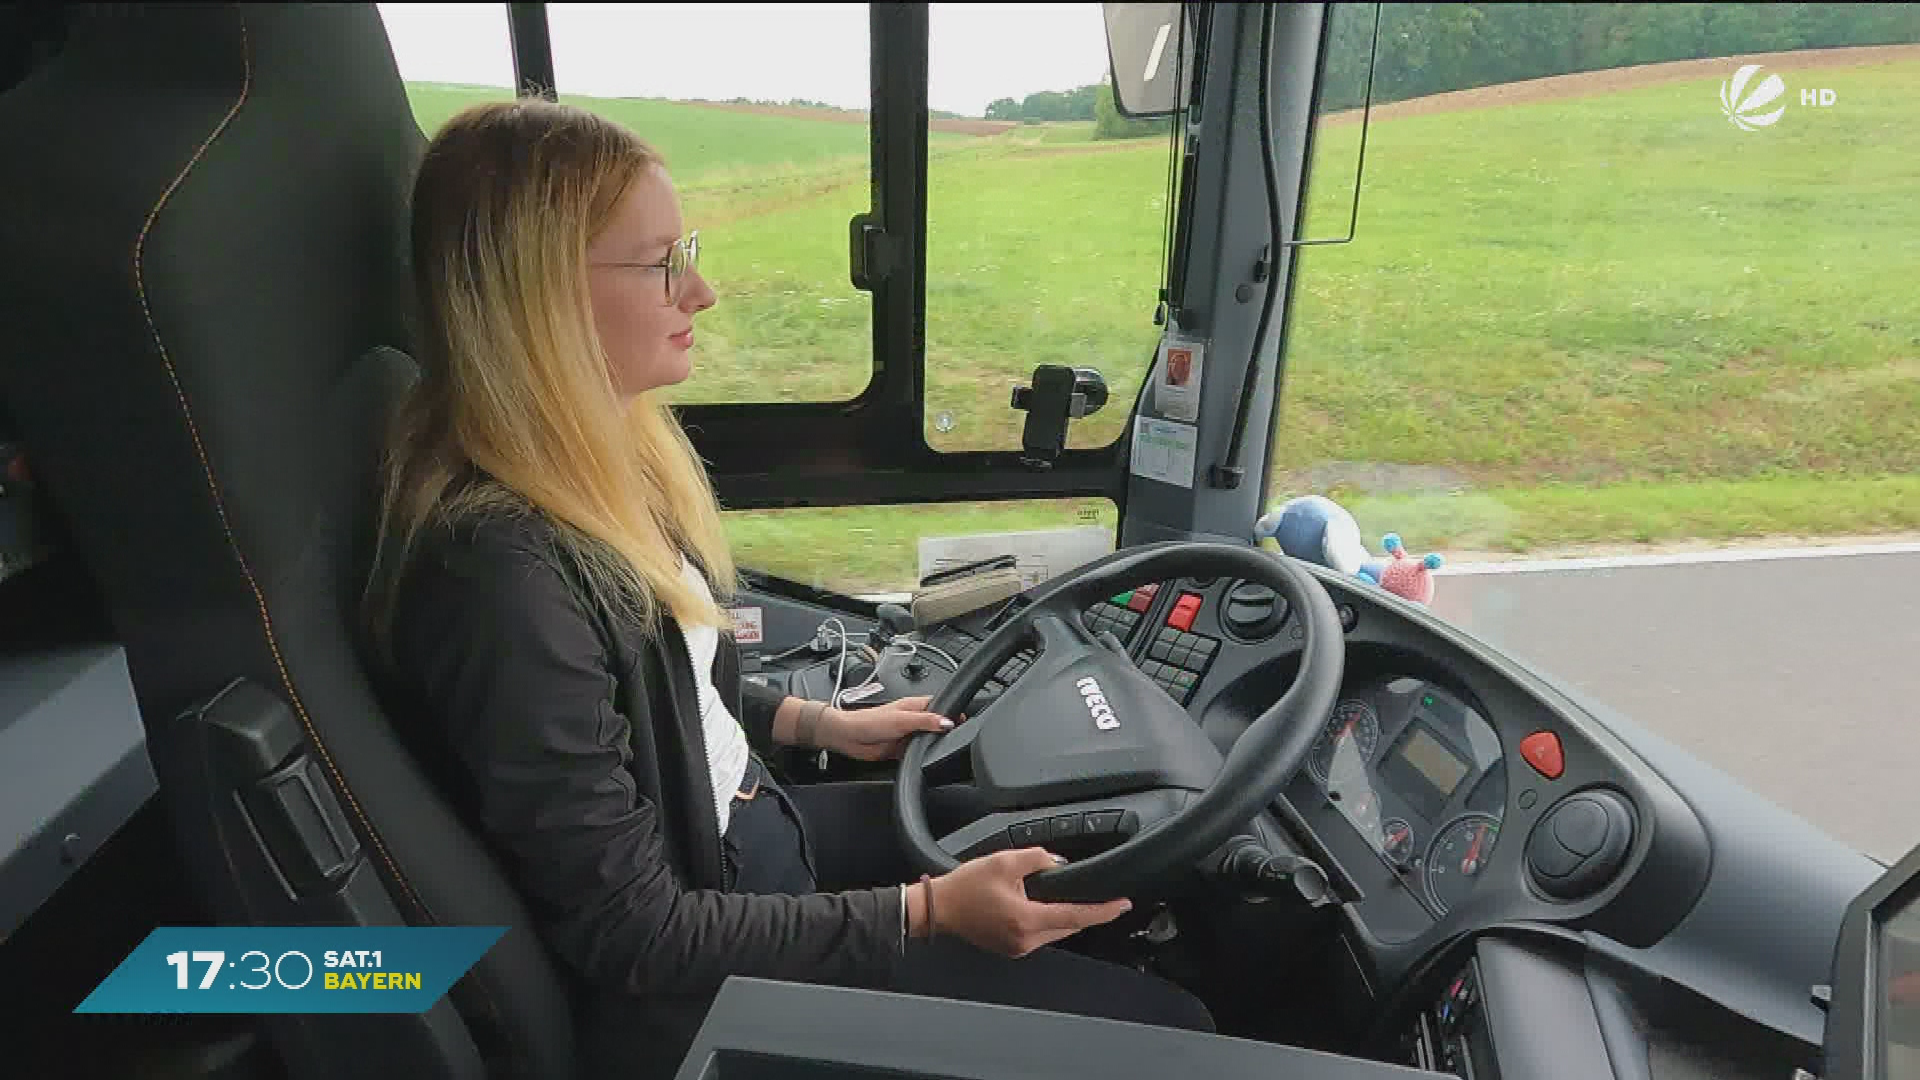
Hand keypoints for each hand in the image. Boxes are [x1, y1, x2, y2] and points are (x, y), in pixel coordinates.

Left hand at [816, 696, 954, 761]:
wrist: (848, 737)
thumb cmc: (868, 721)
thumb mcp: (902, 719)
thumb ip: (926, 721)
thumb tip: (948, 722)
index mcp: (915, 706)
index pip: (941, 706)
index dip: (953, 712)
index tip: (963, 720)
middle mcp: (913, 719)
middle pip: (937, 725)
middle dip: (945, 731)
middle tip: (954, 737)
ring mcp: (908, 734)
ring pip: (928, 740)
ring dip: (933, 744)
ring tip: (940, 748)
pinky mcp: (902, 749)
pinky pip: (918, 752)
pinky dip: (922, 755)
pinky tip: (925, 757)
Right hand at [916, 848, 1132, 957]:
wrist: (939, 908)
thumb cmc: (965, 887)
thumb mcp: (1004, 861)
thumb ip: (1038, 858)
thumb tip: (1059, 863)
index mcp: (1026, 920)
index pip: (1076, 916)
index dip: (1104, 911)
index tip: (1123, 905)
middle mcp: (1025, 940)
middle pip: (1070, 926)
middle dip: (1087, 911)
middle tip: (1102, 896)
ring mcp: (1019, 947)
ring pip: (1057, 932)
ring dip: (1066, 916)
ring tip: (1066, 895)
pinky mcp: (1012, 948)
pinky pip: (1041, 935)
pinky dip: (1049, 921)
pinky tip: (1045, 906)